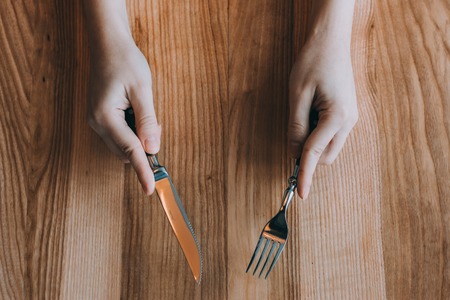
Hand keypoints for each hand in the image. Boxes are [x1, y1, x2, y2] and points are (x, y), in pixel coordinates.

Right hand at [87, 37, 160, 194]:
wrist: (107, 44)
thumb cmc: (125, 62)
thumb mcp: (142, 90)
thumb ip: (147, 121)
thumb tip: (153, 148)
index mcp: (106, 116)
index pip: (129, 150)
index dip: (142, 170)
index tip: (150, 188)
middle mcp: (97, 122)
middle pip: (126, 150)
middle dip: (144, 143)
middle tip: (154, 121)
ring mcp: (97, 120)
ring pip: (124, 143)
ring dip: (139, 136)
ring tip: (143, 107)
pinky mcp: (102, 117)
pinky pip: (121, 133)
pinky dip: (133, 129)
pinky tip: (137, 109)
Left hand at [288, 28, 357, 199]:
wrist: (331, 40)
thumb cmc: (313, 62)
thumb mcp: (297, 95)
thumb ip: (295, 127)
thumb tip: (295, 153)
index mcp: (337, 117)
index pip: (314, 154)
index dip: (304, 175)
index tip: (300, 195)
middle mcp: (349, 121)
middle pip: (325, 156)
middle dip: (307, 153)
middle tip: (294, 126)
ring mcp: (350, 118)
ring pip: (328, 147)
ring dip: (312, 142)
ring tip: (304, 110)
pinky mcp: (347, 114)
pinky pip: (331, 135)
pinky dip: (317, 133)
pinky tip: (311, 110)